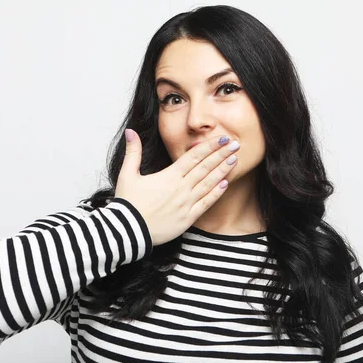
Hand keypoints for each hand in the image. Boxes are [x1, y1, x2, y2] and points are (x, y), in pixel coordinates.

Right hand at [114, 129, 239, 245]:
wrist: (127, 231)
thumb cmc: (127, 203)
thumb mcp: (127, 175)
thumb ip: (133, 152)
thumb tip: (130, 131)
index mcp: (169, 176)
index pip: (194, 157)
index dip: (209, 147)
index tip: (222, 139)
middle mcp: (181, 188)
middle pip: (205, 168)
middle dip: (222, 155)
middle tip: (236, 144)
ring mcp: (186, 203)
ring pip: (208, 184)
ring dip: (222, 171)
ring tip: (235, 159)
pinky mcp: (187, 218)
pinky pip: (205, 204)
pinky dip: (216, 194)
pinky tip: (225, 184)